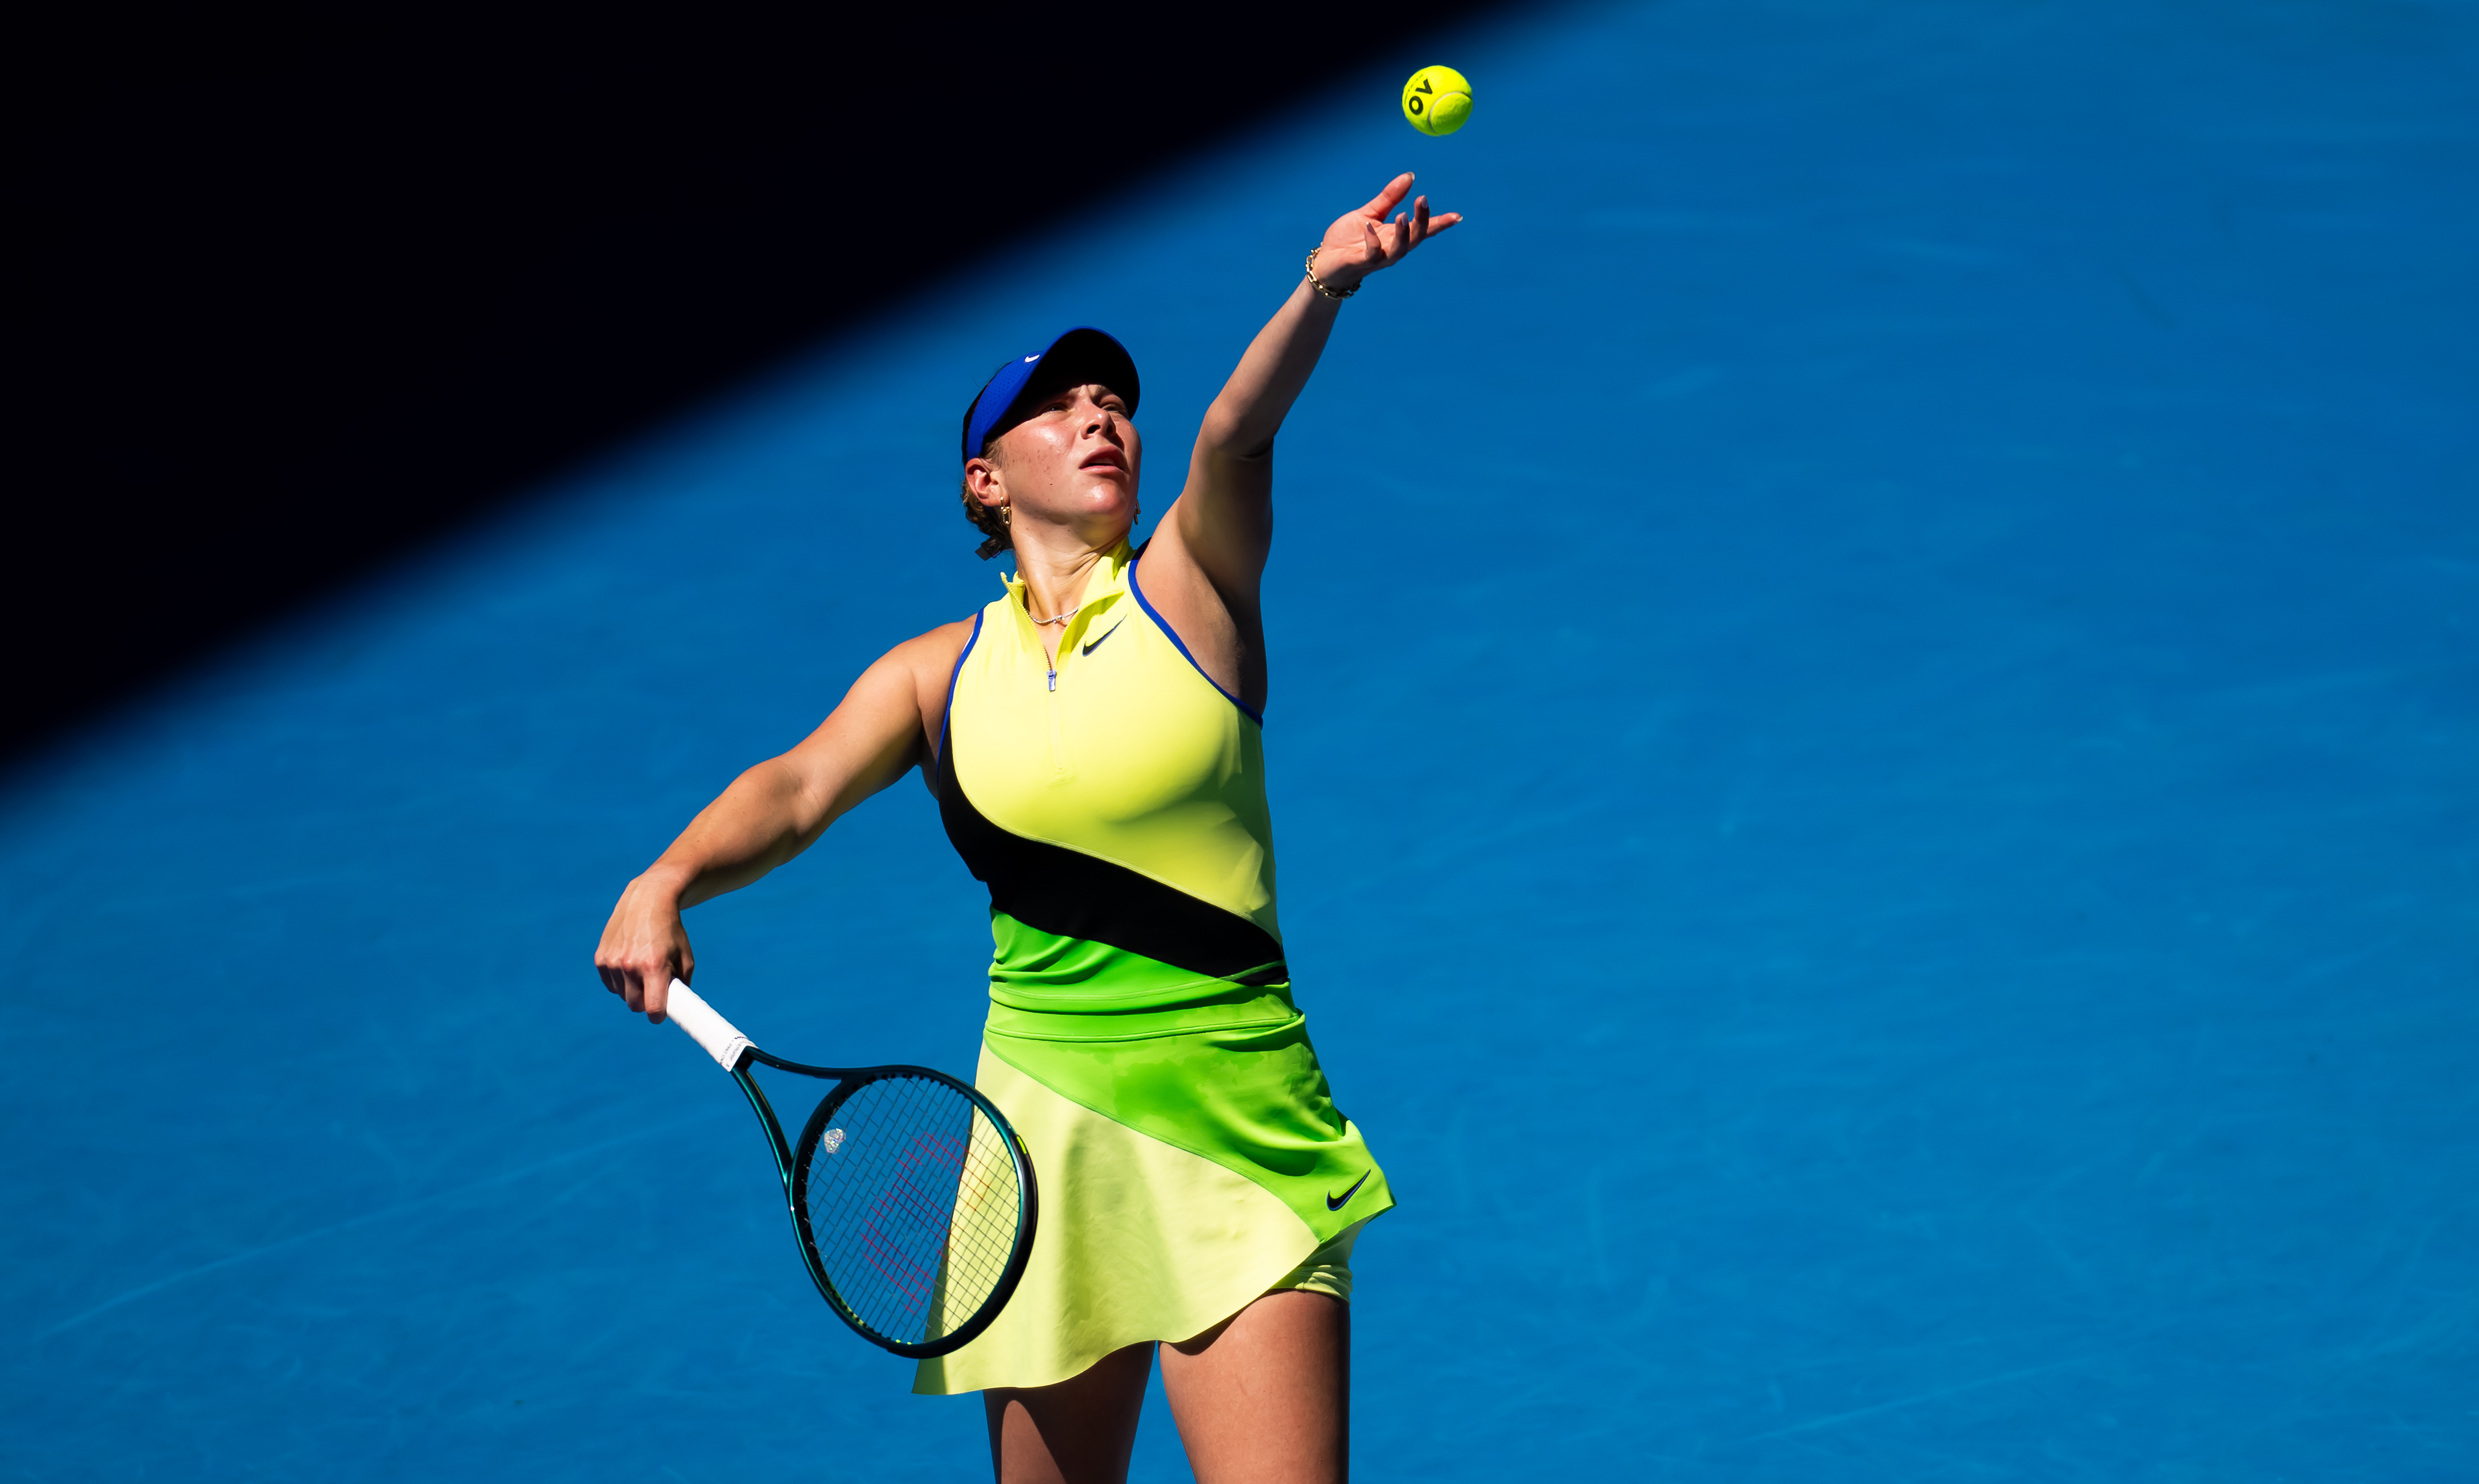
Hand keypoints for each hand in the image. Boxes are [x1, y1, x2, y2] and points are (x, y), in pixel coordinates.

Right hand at [595, 867, 693, 1021]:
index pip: (653, 1008)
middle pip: (635, 1006)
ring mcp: (612, 962)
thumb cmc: (671, 931)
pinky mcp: (600, 958)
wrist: (647, 900)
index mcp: (654, 966)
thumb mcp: (685, 957)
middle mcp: (629, 965)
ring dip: (633, 989)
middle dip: (646, 1002)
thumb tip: (676, 1007)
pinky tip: (629, 963)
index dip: (659, 1015)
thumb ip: (682, 985)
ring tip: (643, 967)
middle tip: (654, 989)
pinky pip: (611, 984)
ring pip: (622, 995)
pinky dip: (620, 980)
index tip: (662, 1013)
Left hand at [1311, 173, 1460, 291]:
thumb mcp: (1370, 213)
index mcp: (1396, 235)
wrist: (1326, 263)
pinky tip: (1370, 226)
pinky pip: (1371, 254)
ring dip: (1403, 233)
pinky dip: (1372, 240)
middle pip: (1416, 237)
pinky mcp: (1361, 263)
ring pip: (1399, 250)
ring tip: (1402, 214)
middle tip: (1423, 200)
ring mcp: (1379, 258)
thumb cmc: (1348, 241)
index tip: (1457, 216)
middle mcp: (1392, 248)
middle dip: (1422, 220)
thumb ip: (1389, 197)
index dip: (1440, 223)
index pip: (1423, 229)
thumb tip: (1410, 176)